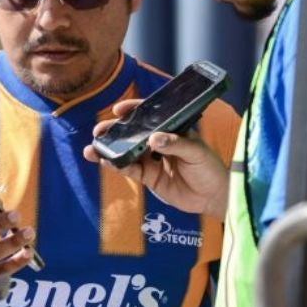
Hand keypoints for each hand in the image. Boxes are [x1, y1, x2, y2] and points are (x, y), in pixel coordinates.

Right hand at [83, 99, 228, 215]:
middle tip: (98, 131)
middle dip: (114, 131)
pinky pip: (130, 170)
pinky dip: (117, 166)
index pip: (150, 116)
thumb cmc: (210, 167)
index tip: (119, 109)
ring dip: (109, 150)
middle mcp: (159, 143)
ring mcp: (152, 160)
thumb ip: (175, 144)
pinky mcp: (149, 177)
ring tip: (92, 149)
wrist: (214, 196)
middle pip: (132, 134)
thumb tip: (153, 139)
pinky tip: (106, 163)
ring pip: (126, 152)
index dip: (133, 111)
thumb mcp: (196, 152)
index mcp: (171, 129)